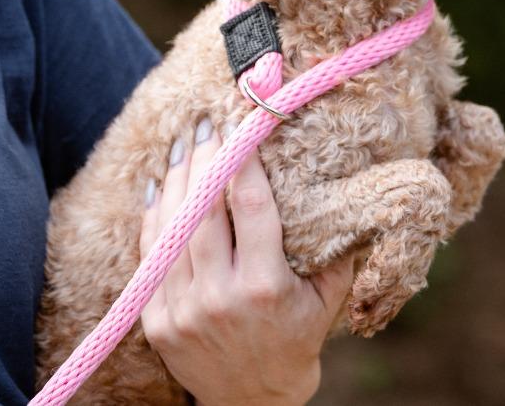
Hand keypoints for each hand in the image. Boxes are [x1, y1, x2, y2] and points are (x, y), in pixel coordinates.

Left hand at [140, 118, 352, 405]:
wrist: (252, 405)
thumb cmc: (296, 342)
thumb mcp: (326, 301)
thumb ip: (338, 250)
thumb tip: (353, 193)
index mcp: (266, 286)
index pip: (250, 204)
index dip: (243, 159)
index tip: (241, 127)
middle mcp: (221, 296)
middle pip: (204, 209)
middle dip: (205, 160)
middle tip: (205, 125)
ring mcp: (183, 309)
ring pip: (174, 227)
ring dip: (176, 181)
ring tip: (182, 145)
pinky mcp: (158, 321)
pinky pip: (152, 256)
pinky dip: (155, 217)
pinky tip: (160, 188)